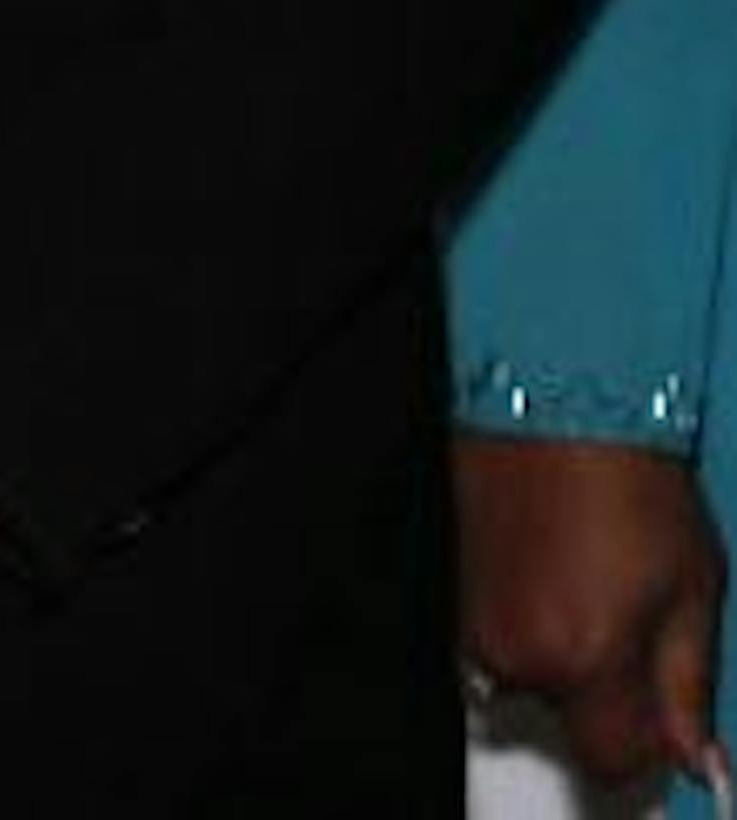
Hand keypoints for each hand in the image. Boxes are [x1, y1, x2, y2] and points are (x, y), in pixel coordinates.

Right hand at [454, 431, 725, 788]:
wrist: (554, 388)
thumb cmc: (624, 466)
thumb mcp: (693, 583)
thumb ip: (690, 685)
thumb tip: (697, 752)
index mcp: (583, 658)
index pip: (616, 759)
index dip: (650, 740)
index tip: (667, 712)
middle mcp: (517, 649)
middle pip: (569, 714)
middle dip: (603, 682)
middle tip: (630, 613)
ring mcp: (474, 615)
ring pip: (528, 671)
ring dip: (557, 646)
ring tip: (584, 573)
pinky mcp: (451, 583)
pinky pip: (494, 630)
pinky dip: (522, 610)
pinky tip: (549, 558)